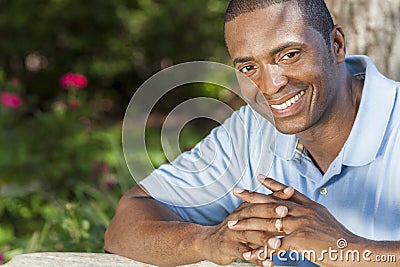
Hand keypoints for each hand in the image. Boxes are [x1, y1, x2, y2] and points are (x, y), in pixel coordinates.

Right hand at [200, 184, 293, 265]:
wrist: (209, 241)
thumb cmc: (235, 227)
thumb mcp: (248, 214)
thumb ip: (266, 205)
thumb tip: (289, 191)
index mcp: (245, 209)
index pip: (261, 199)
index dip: (274, 196)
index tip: (290, 191)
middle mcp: (239, 218)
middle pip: (255, 213)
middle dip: (270, 212)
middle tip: (285, 212)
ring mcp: (234, 233)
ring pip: (249, 234)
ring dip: (263, 239)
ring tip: (277, 243)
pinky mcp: (230, 248)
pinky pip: (244, 253)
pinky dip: (255, 258)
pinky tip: (267, 263)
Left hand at [231, 176, 361, 265]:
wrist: (353, 250)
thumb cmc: (339, 238)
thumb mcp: (324, 217)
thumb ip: (309, 211)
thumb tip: (299, 207)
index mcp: (308, 206)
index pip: (286, 191)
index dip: (272, 183)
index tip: (259, 176)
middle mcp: (301, 211)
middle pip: (270, 202)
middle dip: (250, 196)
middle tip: (236, 191)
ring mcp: (299, 224)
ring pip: (267, 222)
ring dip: (247, 225)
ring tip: (232, 225)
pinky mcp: (299, 240)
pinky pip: (274, 246)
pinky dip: (259, 251)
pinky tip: (248, 253)